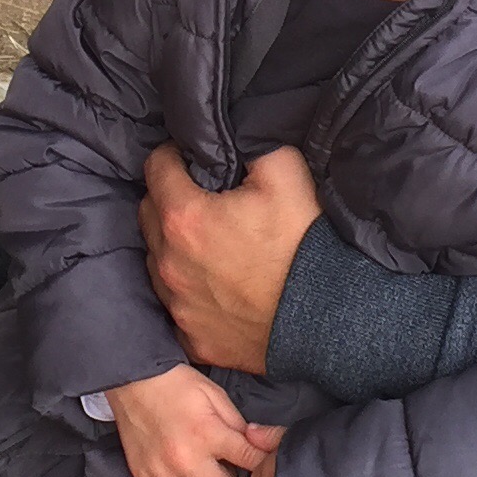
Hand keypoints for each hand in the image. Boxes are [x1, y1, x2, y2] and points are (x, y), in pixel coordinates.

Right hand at [101, 364, 283, 476]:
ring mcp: (162, 471)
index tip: (252, 457)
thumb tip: (257, 445)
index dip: (256, 459)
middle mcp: (185, 459)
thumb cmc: (176, 384)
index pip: (249, 461)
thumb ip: (238, 423)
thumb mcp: (215, 394)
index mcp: (208, 434)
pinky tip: (176, 468)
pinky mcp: (143, 476)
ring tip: (196, 462)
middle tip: (219, 461)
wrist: (132, 380)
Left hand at [141, 144, 318, 373]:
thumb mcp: (284, 172)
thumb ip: (247, 145)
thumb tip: (230, 138)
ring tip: (211, 245)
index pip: (155, 167)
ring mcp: (178, 305)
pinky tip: (214, 286)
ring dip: (173, 247)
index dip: (174, 156)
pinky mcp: (192, 338)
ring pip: (156, 261)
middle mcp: (169, 263)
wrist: (327, 318)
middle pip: (148, 214)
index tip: (192, 160)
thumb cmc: (304, 244)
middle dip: (168, 200)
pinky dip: (187, 292)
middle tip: (203, 199)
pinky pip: (175, 306)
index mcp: (184, 218)